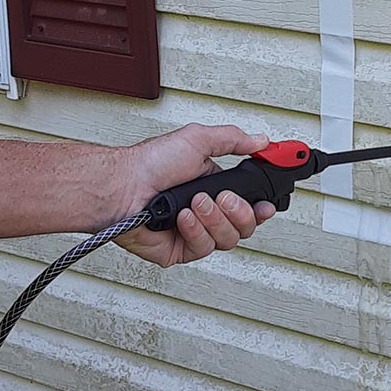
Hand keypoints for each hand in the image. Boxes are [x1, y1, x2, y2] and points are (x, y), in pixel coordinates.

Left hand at [110, 124, 276, 267]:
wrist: (122, 187)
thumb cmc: (148, 164)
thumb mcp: (197, 140)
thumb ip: (233, 140)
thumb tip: (261, 140)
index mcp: (215, 187)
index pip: (250, 204)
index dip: (262, 207)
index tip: (268, 204)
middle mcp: (208, 212)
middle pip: (245, 226)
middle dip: (238, 212)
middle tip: (221, 197)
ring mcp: (195, 233)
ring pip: (228, 239)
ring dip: (213, 219)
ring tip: (194, 202)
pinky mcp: (181, 251)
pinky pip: (204, 248)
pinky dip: (195, 230)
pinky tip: (182, 217)